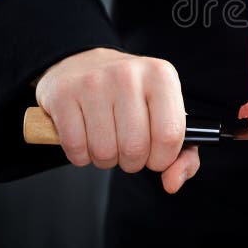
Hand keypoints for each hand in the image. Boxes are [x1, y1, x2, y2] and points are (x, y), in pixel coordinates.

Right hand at [34, 47, 198, 192]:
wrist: (85, 65)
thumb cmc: (132, 97)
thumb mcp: (166, 114)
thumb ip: (183, 155)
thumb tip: (172, 183)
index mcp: (161, 76)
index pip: (169, 134)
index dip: (163, 158)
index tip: (155, 155)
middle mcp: (128, 74)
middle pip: (135, 148)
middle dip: (132, 161)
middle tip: (128, 148)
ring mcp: (94, 82)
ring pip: (104, 151)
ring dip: (106, 159)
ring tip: (107, 140)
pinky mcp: (63, 94)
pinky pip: (76, 148)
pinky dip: (81, 155)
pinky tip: (86, 137)